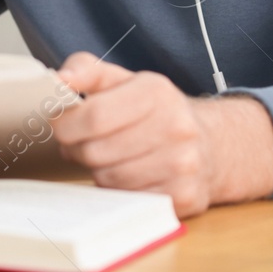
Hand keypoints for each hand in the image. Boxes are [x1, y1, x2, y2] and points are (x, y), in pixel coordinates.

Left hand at [52, 52, 272, 217]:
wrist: (212, 145)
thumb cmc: (158, 112)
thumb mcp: (126, 81)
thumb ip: (88, 72)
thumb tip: (60, 78)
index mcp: (157, 92)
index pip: (94, 115)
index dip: (66, 124)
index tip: (61, 125)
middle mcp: (176, 127)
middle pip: (96, 151)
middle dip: (79, 149)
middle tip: (83, 144)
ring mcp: (183, 165)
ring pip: (109, 179)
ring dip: (98, 171)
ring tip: (108, 157)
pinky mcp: (184, 197)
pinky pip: (128, 200)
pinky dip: (120, 191)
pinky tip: (129, 174)